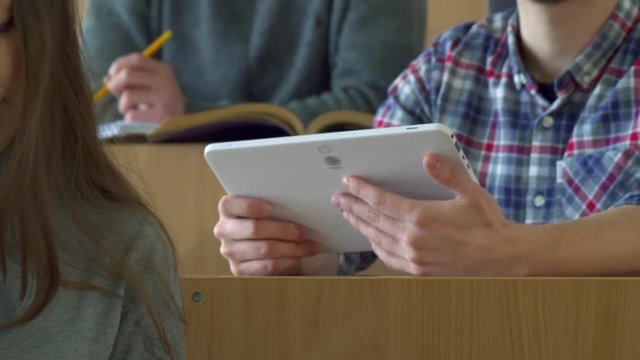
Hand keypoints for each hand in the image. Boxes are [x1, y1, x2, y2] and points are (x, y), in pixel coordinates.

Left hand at [104, 53, 184, 122]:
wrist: (179, 125)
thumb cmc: (159, 104)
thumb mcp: (148, 87)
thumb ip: (129, 81)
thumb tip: (107, 79)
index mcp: (164, 70)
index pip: (137, 59)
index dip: (119, 64)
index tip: (111, 74)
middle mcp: (166, 81)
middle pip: (128, 74)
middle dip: (114, 84)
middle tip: (115, 93)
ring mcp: (165, 98)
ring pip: (128, 96)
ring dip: (122, 105)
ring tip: (129, 110)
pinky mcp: (162, 115)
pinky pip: (132, 115)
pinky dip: (129, 118)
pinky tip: (138, 120)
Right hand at [214, 196, 318, 275]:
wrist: (267, 250)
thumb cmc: (270, 222)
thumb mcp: (269, 211)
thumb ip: (274, 205)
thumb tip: (298, 206)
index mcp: (228, 210)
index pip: (229, 205)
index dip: (249, 206)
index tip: (269, 208)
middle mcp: (224, 230)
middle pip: (253, 229)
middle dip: (283, 230)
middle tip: (304, 232)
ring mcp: (230, 252)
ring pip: (264, 249)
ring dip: (291, 248)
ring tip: (309, 247)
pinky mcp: (239, 270)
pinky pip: (266, 266)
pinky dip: (286, 262)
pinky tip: (297, 258)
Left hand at [332, 154, 526, 275]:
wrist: (503, 259)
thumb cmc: (488, 225)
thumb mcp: (470, 192)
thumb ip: (446, 174)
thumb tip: (427, 158)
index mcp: (422, 216)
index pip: (381, 201)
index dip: (362, 190)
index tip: (348, 182)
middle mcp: (413, 238)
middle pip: (373, 220)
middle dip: (353, 206)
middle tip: (338, 198)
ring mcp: (414, 257)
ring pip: (376, 238)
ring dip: (359, 224)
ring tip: (348, 214)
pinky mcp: (418, 271)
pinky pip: (388, 257)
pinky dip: (374, 246)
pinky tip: (370, 238)